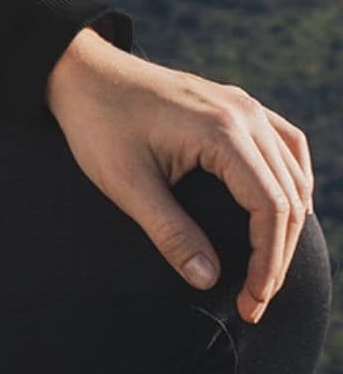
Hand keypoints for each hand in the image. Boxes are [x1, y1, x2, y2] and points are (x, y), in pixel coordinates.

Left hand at [42, 25, 315, 324]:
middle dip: (279, 255)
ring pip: (293, 173)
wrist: (80, 70)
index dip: (268, 263)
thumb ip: (169, 233)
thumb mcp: (125, 183)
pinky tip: (283, 210)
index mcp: (221, 130)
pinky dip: (292, 182)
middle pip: (289, 196)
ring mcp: (242, 104)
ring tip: (267, 269)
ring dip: (289, 224)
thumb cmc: (97, 122)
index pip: (271, 208)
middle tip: (254, 300)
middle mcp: (243, 113)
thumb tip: (209, 279)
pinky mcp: (234, 103)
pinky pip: (284, 144)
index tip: (250, 303)